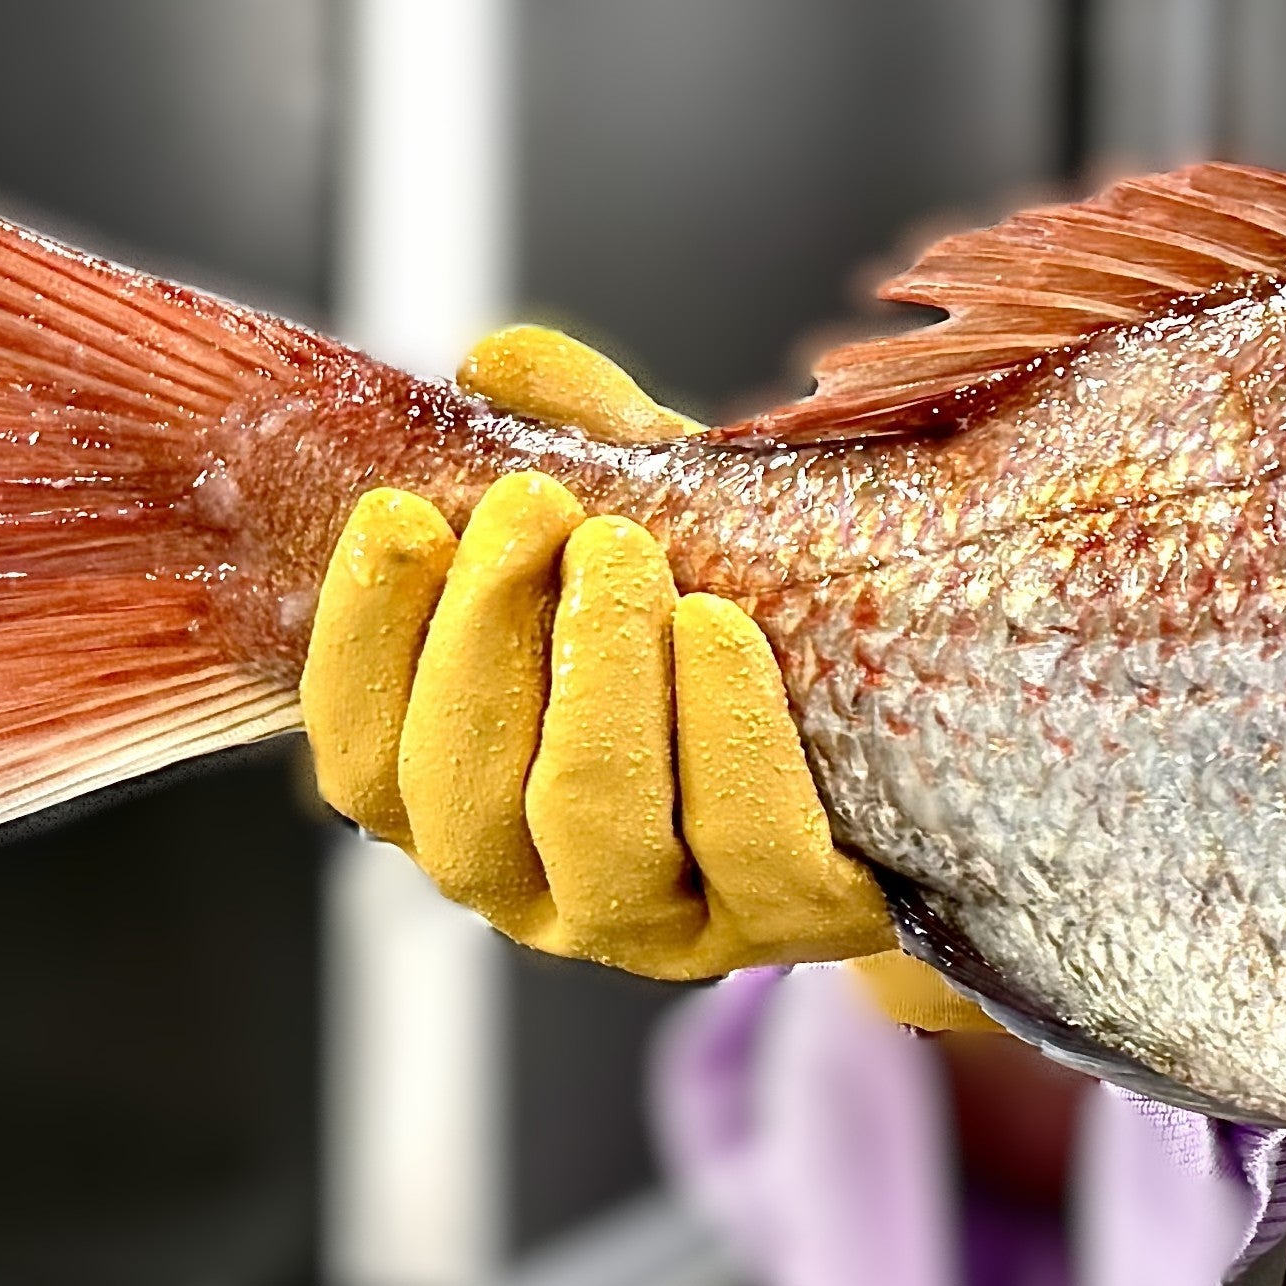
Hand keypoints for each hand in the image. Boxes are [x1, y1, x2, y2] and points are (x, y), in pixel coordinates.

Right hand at [297, 323, 957, 993]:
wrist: (922, 753)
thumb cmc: (751, 637)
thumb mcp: (668, 529)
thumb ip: (584, 450)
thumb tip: (500, 363)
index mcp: (467, 803)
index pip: (365, 755)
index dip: (363, 639)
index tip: (399, 514)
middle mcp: (540, 887)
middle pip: (458, 794)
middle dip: (481, 633)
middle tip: (533, 501)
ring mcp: (664, 922)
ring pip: (587, 824)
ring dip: (593, 674)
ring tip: (624, 549)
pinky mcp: (789, 919)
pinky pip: (746, 845)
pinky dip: (722, 728)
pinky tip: (718, 624)